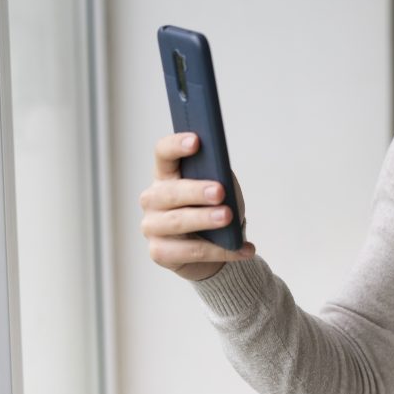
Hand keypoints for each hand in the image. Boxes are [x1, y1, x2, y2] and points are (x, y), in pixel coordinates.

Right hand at [140, 132, 255, 280]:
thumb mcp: (222, 188)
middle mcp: (153, 199)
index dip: (176, 146)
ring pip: (177, 221)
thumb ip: (219, 178)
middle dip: (196, 191)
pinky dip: (219, 250)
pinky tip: (241, 248)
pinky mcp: (160, 253)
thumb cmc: (215, 209)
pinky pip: (190, 252)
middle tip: (219, 191)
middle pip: (170, 191)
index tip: (196, 141)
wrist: (215, 249)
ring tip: (228, 217)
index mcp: (166, 175)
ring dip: (205, 219)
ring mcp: (152, 227)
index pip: (164, 154)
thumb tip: (223, 176)